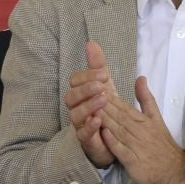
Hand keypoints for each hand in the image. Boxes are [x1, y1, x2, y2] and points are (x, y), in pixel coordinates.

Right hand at [64, 39, 117, 168]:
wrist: (114, 141)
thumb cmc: (106, 111)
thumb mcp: (106, 86)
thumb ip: (98, 66)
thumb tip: (91, 42)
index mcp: (81, 94)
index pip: (75, 81)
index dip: (87, 76)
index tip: (104, 74)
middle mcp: (77, 108)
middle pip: (71, 96)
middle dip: (85, 89)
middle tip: (101, 85)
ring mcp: (80, 124)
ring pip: (75, 114)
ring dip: (88, 106)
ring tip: (103, 100)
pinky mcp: (87, 141)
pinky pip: (83, 134)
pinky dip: (90, 126)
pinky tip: (99, 120)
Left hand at [98, 77, 184, 183]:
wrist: (177, 173)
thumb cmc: (162, 145)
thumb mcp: (157, 119)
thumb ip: (146, 99)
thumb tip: (140, 77)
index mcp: (145, 121)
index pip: (125, 107)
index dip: (110, 97)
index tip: (96, 86)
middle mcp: (141, 132)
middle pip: (120, 117)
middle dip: (104, 105)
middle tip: (89, 94)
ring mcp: (138, 147)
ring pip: (120, 131)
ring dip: (106, 120)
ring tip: (91, 109)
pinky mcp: (135, 162)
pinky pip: (123, 151)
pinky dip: (113, 142)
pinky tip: (103, 134)